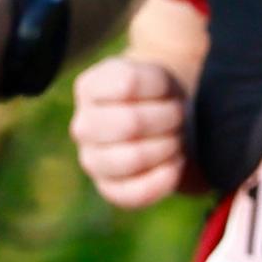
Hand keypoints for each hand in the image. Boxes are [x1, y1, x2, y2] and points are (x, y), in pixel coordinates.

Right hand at [70, 54, 190, 209]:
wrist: (168, 121)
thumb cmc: (162, 93)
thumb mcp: (157, 70)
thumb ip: (153, 70)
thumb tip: (167, 68)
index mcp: (90, 87)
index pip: (128, 85)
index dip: (161, 87)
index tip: (169, 89)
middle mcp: (83, 125)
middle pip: (131, 123)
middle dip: (168, 118)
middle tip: (178, 115)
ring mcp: (92, 159)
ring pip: (131, 159)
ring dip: (167, 147)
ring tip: (175, 138)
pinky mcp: (109, 188)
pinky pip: (132, 193)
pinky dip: (162, 179)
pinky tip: (174, 164)